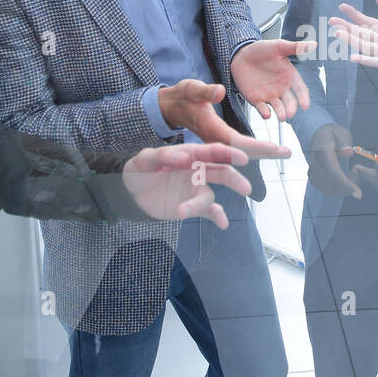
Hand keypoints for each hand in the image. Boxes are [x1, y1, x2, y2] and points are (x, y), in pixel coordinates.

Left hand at [122, 143, 252, 229]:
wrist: (131, 191)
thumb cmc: (140, 169)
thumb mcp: (145, 159)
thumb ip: (162, 156)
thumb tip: (182, 157)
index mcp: (189, 155)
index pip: (212, 152)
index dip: (228, 154)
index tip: (242, 158)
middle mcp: (197, 171)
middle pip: (222, 173)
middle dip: (234, 180)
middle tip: (245, 189)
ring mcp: (195, 189)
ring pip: (209, 195)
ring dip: (201, 204)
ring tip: (181, 212)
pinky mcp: (191, 206)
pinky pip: (208, 212)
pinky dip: (218, 217)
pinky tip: (223, 224)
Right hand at [158, 78, 290, 157]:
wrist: (170, 107)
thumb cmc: (182, 96)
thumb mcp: (190, 89)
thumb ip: (205, 91)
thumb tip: (220, 91)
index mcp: (211, 130)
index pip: (238, 142)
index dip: (257, 145)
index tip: (275, 147)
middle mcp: (215, 142)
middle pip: (244, 152)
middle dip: (266, 152)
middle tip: (288, 153)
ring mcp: (216, 144)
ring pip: (242, 153)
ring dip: (263, 153)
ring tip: (284, 153)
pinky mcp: (217, 143)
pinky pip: (238, 150)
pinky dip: (254, 150)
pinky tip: (267, 150)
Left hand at [230, 39, 316, 119]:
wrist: (241, 54)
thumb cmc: (261, 49)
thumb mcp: (279, 46)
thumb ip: (295, 48)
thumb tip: (314, 44)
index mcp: (290, 77)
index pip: (300, 90)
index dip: (303, 98)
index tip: (305, 105)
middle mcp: (282, 89)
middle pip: (290, 102)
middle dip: (291, 108)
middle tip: (290, 113)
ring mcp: (269, 95)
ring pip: (278, 108)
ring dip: (281, 113)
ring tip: (282, 117)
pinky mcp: (257, 100)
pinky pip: (262, 108)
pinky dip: (265, 113)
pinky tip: (267, 114)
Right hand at [307, 124, 362, 199]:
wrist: (318, 135)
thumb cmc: (332, 134)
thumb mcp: (341, 133)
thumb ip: (344, 142)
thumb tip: (348, 153)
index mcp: (323, 153)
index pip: (334, 173)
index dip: (346, 185)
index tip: (358, 193)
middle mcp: (315, 164)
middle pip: (330, 185)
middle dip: (347, 189)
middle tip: (359, 180)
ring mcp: (313, 172)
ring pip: (328, 190)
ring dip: (343, 190)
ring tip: (353, 179)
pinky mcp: (314, 177)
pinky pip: (326, 189)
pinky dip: (337, 190)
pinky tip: (345, 182)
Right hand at [329, 0, 377, 73]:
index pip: (368, 22)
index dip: (354, 15)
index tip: (341, 7)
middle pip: (363, 34)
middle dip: (348, 28)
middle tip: (331, 21)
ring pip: (368, 46)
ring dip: (353, 41)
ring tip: (338, 34)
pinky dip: (367, 60)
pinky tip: (355, 57)